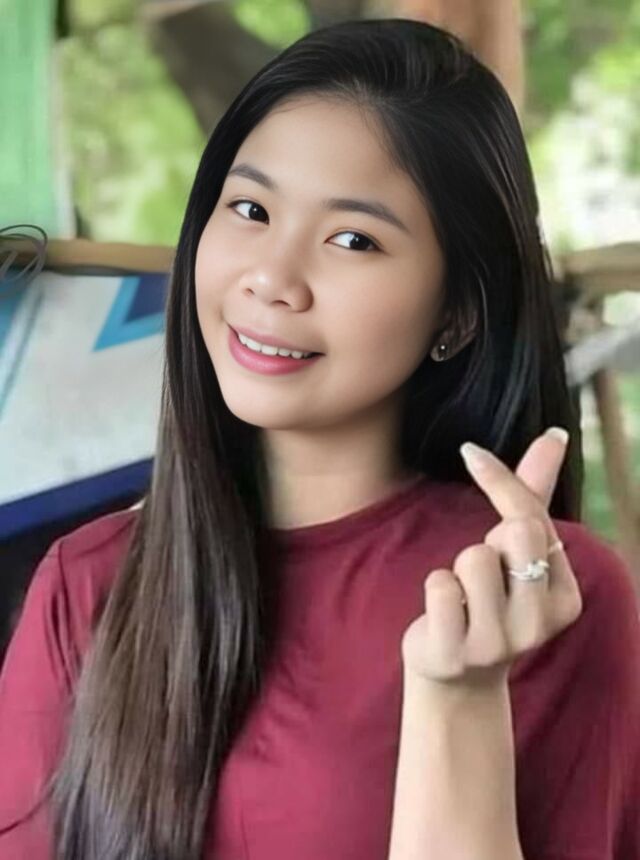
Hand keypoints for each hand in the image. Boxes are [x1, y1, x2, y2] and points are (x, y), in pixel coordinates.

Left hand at [401, 428, 583, 689]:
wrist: (455, 674)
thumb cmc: (488, 600)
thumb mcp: (516, 553)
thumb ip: (533, 493)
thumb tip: (555, 434)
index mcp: (564, 596)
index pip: (535, 518)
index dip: (501, 480)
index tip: (470, 453)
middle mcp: (540, 623)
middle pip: (513, 532)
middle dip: (486, 540)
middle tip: (482, 572)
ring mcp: (500, 643)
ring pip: (474, 557)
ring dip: (457, 569)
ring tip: (464, 597)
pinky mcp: (457, 652)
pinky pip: (440, 586)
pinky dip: (434, 588)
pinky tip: (444, 614)